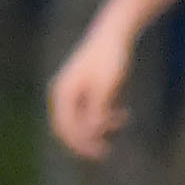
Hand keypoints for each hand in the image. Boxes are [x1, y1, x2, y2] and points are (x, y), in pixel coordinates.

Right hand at [48, 26, 132, 160]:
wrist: (115, 31)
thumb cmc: (110, 58)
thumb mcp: (106, 88)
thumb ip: (96, 113)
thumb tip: (89, 135)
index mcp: (62, 93)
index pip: (65, 128)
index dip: (80, 144)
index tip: (99, 153)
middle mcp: (62, 93)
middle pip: (69, 126)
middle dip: (87, 139)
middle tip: (106, 151)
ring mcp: (72, 90)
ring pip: (80, 119)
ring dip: (98, 126)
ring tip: (121, 121)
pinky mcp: (84, 86)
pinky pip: (88, 109)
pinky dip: (102, 115)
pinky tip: (122, 113)